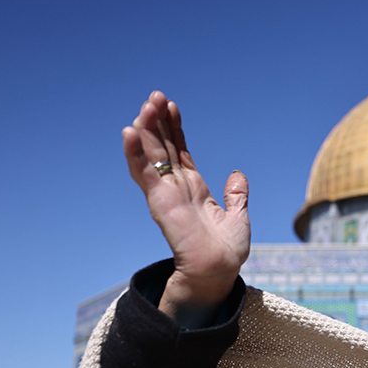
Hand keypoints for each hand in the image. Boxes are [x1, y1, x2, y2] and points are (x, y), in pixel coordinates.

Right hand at [122, 91, 250, 323]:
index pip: (180, 151)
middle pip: (163, 147)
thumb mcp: (238, 217)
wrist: (219, 271)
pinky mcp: (160, 202)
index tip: (172, 106)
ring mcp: (166, 194)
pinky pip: (145, 174)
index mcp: (194, 188)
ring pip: (151, 156)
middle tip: (154, 95)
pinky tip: (129, 132)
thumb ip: (236, 195)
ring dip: (145, 131)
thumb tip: (237, 175)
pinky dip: (135, 153)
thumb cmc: (227, 251)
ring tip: (145, 106)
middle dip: (158, 122)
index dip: (175, 128)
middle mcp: (176, 188)